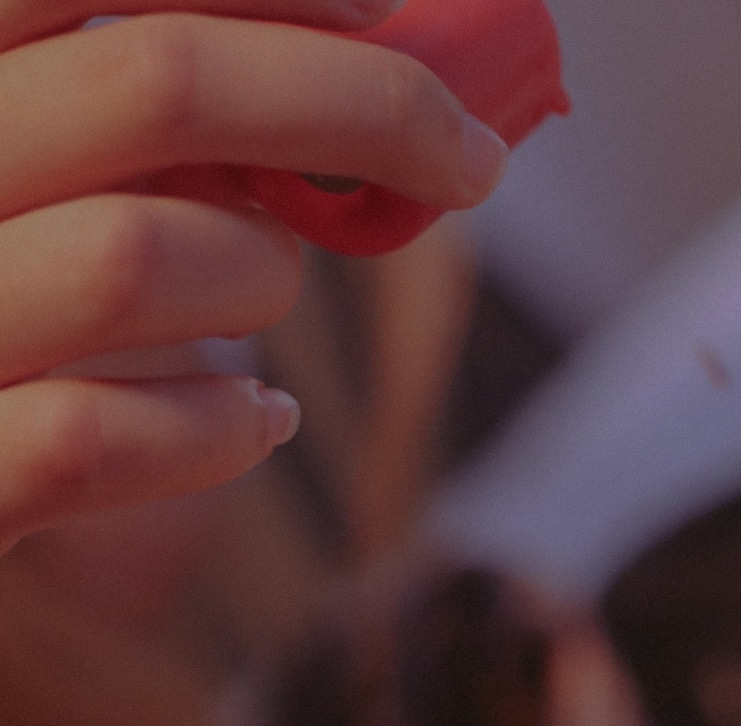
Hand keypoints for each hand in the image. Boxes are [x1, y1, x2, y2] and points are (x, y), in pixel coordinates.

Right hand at [0, 0, 511, 552]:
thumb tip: (376, 72)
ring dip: (260, 277)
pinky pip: (102, 438)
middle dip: (360, 106)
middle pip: (158, 80)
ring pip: (139, 256)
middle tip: (466, 159)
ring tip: (260, 298)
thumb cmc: (19, 282)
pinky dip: (222, 427)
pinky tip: (253, 420)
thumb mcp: (61, 155)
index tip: (383, 7)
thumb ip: (155, 104)